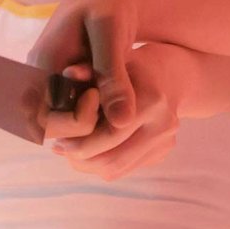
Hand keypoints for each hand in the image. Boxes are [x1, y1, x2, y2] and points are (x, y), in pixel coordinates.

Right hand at [23, 0, 139, 129]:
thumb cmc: (107, 4)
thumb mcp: (112, 34)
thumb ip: (113, 76)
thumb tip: (123, 121)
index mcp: (41, 65)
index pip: (48, 119)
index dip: (81, 122)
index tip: (110, 100)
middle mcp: (37, 77)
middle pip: (52, 127)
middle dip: (88, 125)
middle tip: (118, 103)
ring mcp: (46, 81)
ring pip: (63, 123)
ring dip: (92, 120)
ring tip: (118, 96)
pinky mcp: (61, 83)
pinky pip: (72, 112)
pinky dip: (96, 112)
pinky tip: (116, 95)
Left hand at [47, 47, 192, 179]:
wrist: (170, 76)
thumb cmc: (133, 65)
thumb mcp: (111, 58)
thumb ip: (87, 70)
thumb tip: (66, 76)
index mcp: (152, 101)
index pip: (110, 134)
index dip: (80, 140)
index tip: (59, 136)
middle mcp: (164, 126)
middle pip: (112, 159)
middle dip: (79, 158)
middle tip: (60, 146)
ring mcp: (165, 143)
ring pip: (115, 170)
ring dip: (87, 164)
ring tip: (69, 149)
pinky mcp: (161, 153)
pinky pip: (123, 169)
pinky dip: (101, 164)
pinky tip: (89, 148)